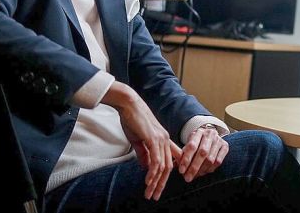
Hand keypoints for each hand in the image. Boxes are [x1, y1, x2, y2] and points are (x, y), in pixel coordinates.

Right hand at [103, 82, 181, 199]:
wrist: (128, 104)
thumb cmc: (132, 119)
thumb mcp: (138, 140)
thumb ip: (143, 153)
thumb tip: (146, 167)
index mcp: (163, 139)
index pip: (171, 160)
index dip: (167, 174)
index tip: (160, 187)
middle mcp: (166, 139)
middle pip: (169, 167)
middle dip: (161, 183)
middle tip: (154, 196)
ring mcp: (161, 139)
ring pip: (163, 166)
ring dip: (156, 182)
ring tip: (149, 193)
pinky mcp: (154, 138)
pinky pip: (156, 160)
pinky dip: (153, 173)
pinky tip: (148, 182)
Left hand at [179, 126, 228, 181]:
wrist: (211, 136)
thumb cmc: (196, 143)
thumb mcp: (188, 144)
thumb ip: (181, 153)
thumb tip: (173, 165)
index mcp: (198, 132)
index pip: (192, 146)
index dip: (186, 159)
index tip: (181, 171)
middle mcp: (210, 134)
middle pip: (202, 153)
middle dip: (194, 167)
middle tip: (187, 178)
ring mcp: (219, 140)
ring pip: (211, 159)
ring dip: (202, 170)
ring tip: (195, 176)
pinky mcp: (225, 146)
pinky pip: (218, 161)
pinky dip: (210, 169)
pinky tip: (204, 172)